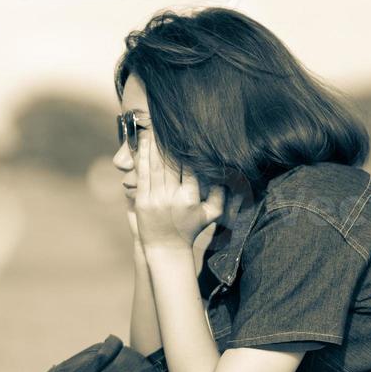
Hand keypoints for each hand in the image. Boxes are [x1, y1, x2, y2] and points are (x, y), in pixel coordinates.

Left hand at [133, 130, 224, 250]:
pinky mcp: (142, 201)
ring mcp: (155, 199)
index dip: (187, 149)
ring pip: (155, 165)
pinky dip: (143, 158)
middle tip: (167, 123)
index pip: (189, 167)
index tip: (186, 133)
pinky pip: (143, 175)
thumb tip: (228, 173)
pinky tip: (144, 144)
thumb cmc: (191, 229)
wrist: (166, 248)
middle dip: (168, 142)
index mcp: (190, 198)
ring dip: (154, 145)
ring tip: (154, 127)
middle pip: (170, 163)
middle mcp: (172, 197)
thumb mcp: (212, 214)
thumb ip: (221, 193)